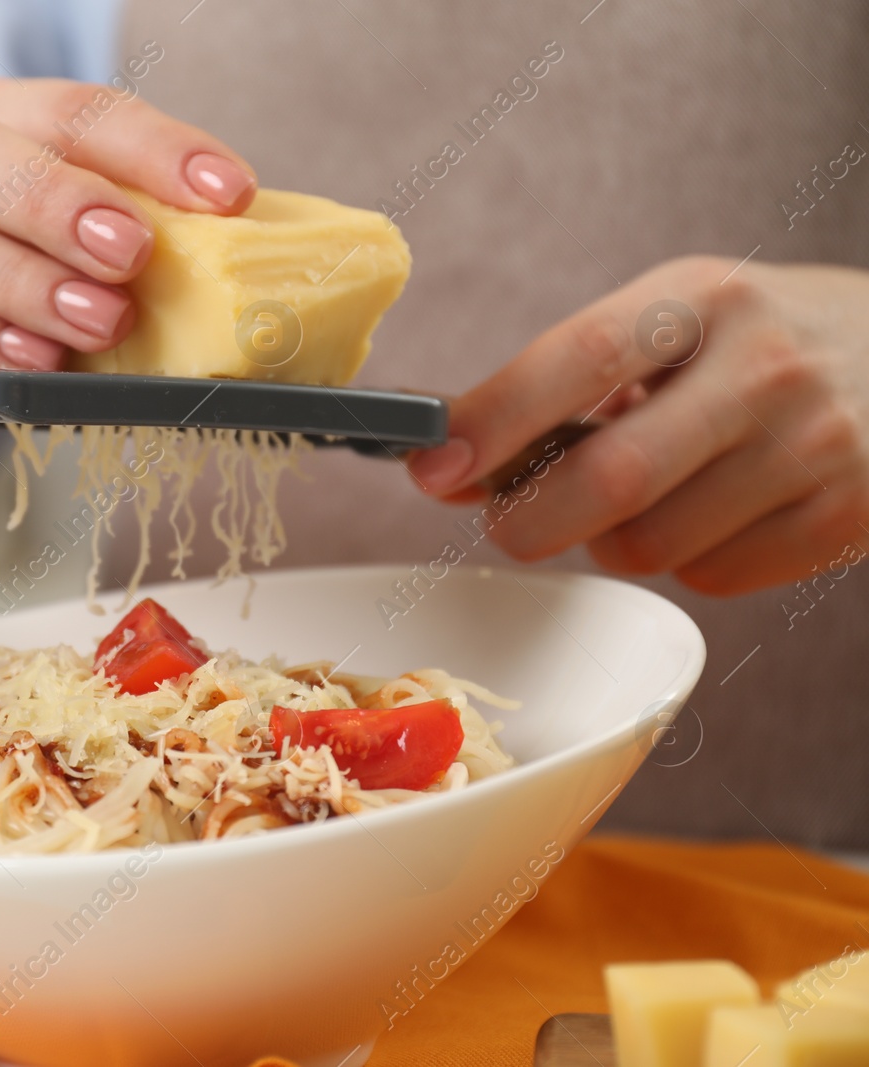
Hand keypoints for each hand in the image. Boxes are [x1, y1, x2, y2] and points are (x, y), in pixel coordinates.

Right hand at [0, 76, 256, 393]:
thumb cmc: (12, 301)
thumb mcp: (74, 254)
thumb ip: (136, 236)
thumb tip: (251, 252)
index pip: (68, 109)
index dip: (150, 146)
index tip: (228, 195)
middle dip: (62, 200)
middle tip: (136, 253)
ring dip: (22, 280)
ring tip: (98, 321)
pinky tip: (31, 363)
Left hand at [407, 256, 868, 595]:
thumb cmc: (759, 344)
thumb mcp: (672, 325)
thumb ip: (563, 388)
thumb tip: (449, 464)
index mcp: (702, 298)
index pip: (577, 358)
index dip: (493, 419)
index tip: (429, 464)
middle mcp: (764, 366)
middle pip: (612, 478)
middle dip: (530, 518)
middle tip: (508, 522)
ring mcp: (815, 445)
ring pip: (652, 545)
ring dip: (612, 542)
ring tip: (640, 500)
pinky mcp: (846, 517)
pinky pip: (712, 577)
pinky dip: (684, 562)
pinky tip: (711, 514)